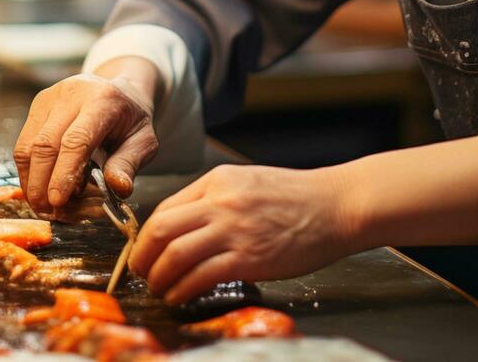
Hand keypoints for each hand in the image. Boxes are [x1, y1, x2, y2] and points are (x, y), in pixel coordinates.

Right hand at [13, 58, 159, 215]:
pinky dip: (28, 171)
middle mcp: (71, 94)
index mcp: (102, 100)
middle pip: (45, 144)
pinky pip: (23, 144)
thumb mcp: (144, 141)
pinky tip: (40, 186)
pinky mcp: (37, 106)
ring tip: (44, 203)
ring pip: (27, 145)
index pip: (77, 140)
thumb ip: (129, 164)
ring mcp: (50, 98)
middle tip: (48, 211)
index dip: (64, 172)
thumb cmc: (131, 121)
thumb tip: (118, 188)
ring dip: (31, 180)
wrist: (120, 92)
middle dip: (42, 183)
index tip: (58, 201)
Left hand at [128, 164, 358, 303]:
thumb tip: (183, 226)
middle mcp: (220, 201)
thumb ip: (215, 199)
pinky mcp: (248, 257)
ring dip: (159, 278)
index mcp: (217, 181)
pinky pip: (200, 277)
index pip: (165, 209)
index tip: (145, 253)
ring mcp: (234, 229)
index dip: (147, 237)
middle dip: (142, 258)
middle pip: (160, 230)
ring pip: (174, 255)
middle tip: (141, 273)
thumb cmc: (296, 198)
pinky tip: (180, 296)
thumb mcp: (248, 183)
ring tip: (160, 289)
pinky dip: (182, 290)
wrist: (336, 206)